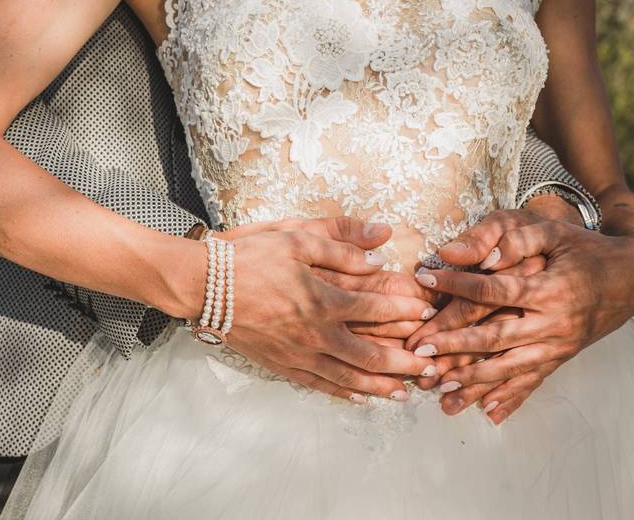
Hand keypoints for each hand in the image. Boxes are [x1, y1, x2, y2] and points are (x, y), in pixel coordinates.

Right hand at [202, 217, 437, 403]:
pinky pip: (318, 384)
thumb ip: (341, 242)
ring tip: (404, 393)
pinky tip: (359, 397)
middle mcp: (315, 334)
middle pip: (370, 355)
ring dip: (379, 386)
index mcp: (323, 300)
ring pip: (347, 377)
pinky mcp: (280, 364)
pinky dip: (342, 393)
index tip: (425, 315)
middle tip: (431, 368)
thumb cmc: (249, 258)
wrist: (205, 286)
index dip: (404, 312)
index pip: (375, 310)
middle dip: (404, 363)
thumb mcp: (296, 238)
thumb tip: (380, 244)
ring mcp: (297, 354)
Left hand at [411, 218, 633, 423]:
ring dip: (474, 381)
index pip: (492, 290)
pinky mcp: (560, 359)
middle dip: (454, 346)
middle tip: (419, 350)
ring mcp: (557, 346)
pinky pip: (533, 382)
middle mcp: (552, 324)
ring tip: (441, 390)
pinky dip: (510, 398)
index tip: (423, 280)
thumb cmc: (585, 250)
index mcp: (547, 290)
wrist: (632, 279)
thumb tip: (474, 255)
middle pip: (495, 338)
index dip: (456, 284)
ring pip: (510, 368)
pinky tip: (487, 412)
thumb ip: (513, 239)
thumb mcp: (553, 233)